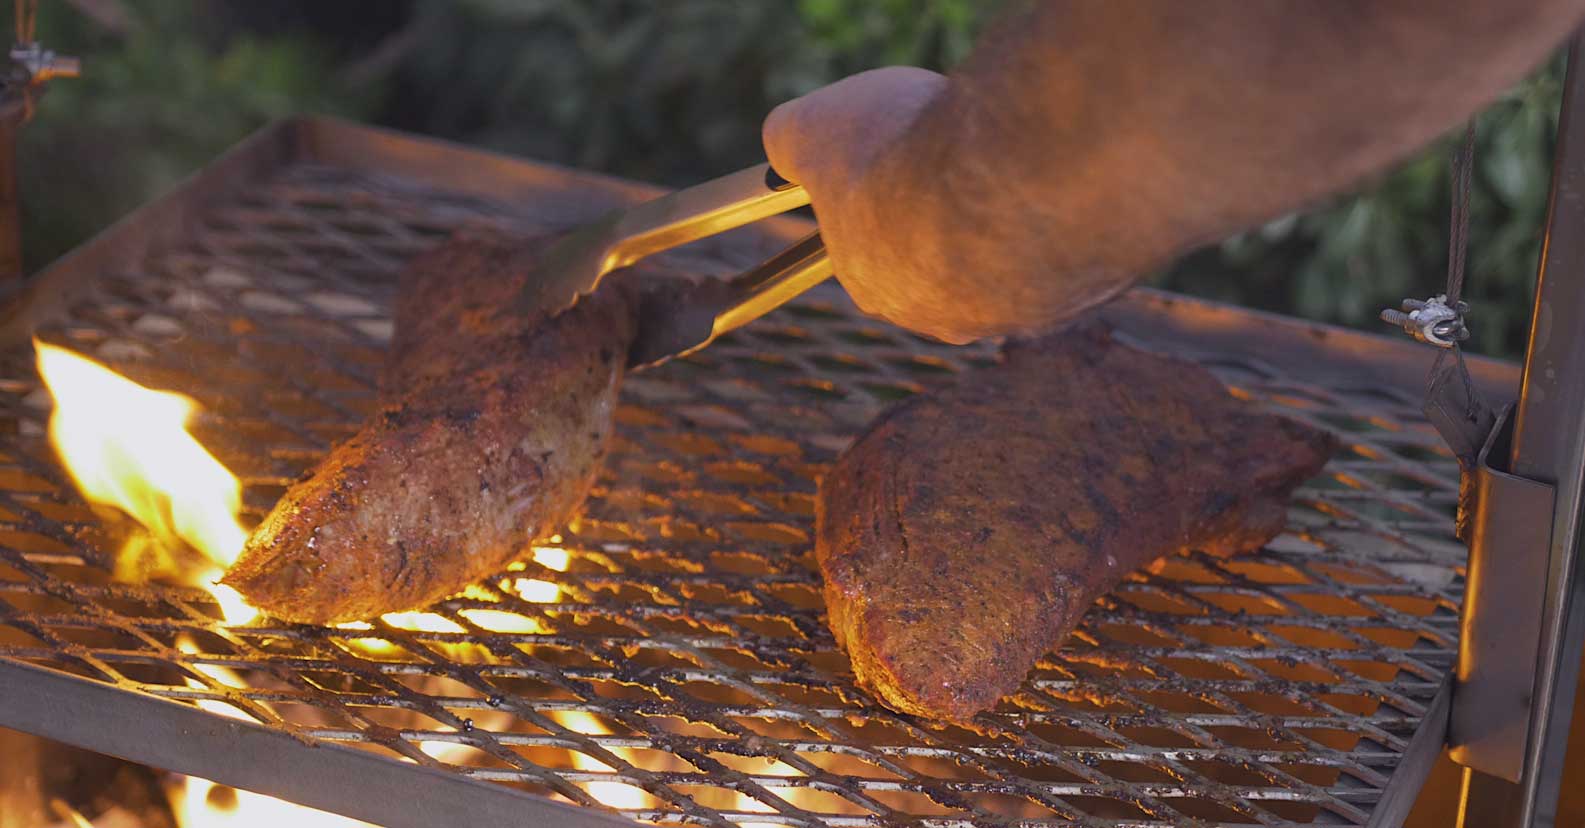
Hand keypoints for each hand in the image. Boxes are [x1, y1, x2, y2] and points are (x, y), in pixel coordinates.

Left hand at [764, 67, 1120, 343]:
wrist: (1016, 173)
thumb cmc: (907, 156)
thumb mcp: (816, 128)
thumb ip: (790, 139)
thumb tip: (781, 141)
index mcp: (879, 286)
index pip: (873, 247)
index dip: (882, 193)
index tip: (897, 153)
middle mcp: (950, 316)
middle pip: (947, 259)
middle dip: (950, 207)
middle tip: (959, 150)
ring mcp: (1024, 311)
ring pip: (1017, 259)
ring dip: (1014, 212)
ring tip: (1014, 154)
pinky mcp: (1089, 290)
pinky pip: (1076, 246)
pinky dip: (1069, 208)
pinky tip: (1063, 169)